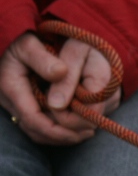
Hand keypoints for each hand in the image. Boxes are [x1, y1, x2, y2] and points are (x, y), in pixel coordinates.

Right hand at [0, 32, 120, 144]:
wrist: (18, 41)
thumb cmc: (24, 40)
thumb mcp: (30, 44)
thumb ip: (43, 59)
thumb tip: (60, 73)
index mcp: (10, 87)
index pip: (33, 119)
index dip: (57, 129)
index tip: (80, 130)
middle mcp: (10, 101)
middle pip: (35, 130)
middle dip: (62, 136)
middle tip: (89, 132)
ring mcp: (15, 105)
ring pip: (37, 131)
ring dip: (61, 136)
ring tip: (86, 132)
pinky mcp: (23, 106)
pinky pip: (39, 126)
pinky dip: (57, 130)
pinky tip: (77, 126)